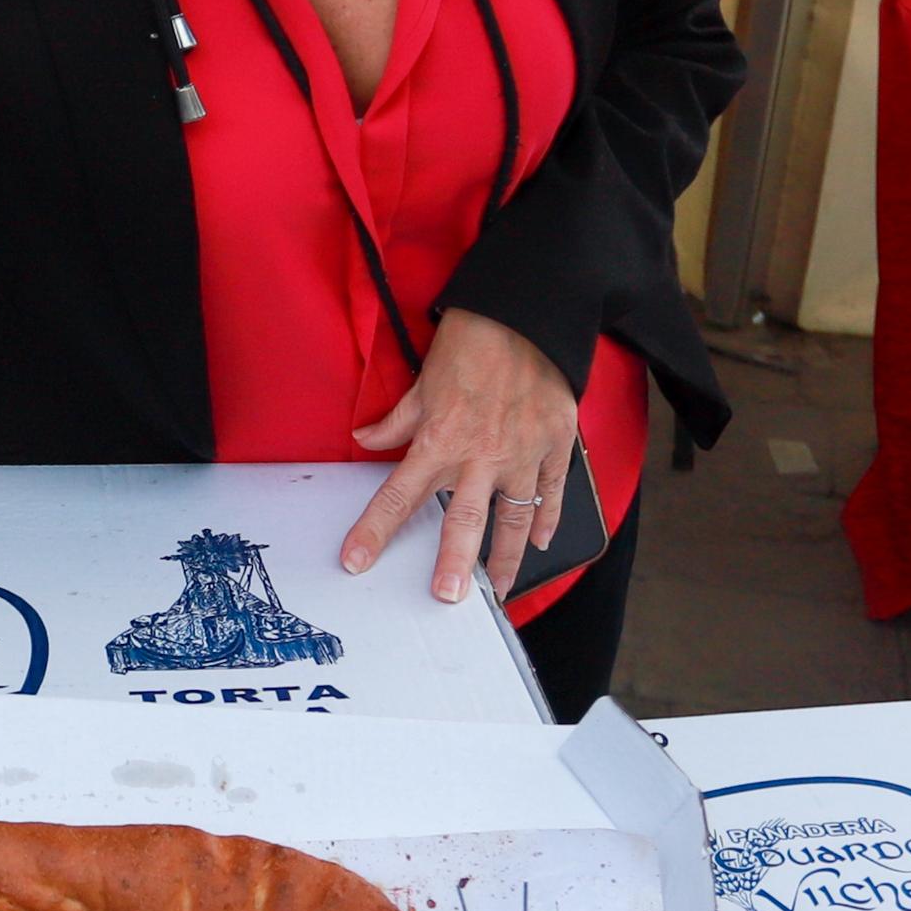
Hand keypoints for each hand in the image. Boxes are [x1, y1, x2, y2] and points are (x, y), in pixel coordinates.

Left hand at [340, 309, 582, 606]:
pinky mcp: (555, 444)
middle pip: (462, 520)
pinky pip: (552, 491)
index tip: (355, 561)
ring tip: (500, 588)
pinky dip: (547, 517)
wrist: (529, 314)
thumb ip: (397, 419)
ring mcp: (522, 453)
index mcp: (439, 439)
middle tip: (448, 597)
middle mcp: (480, 454)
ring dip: (506, 557)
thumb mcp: (424, 379)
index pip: (397, 495)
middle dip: (454, 564)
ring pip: (513, 517)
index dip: (373, 531)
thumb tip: (364, 439)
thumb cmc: (473, 340)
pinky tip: (540, 541)